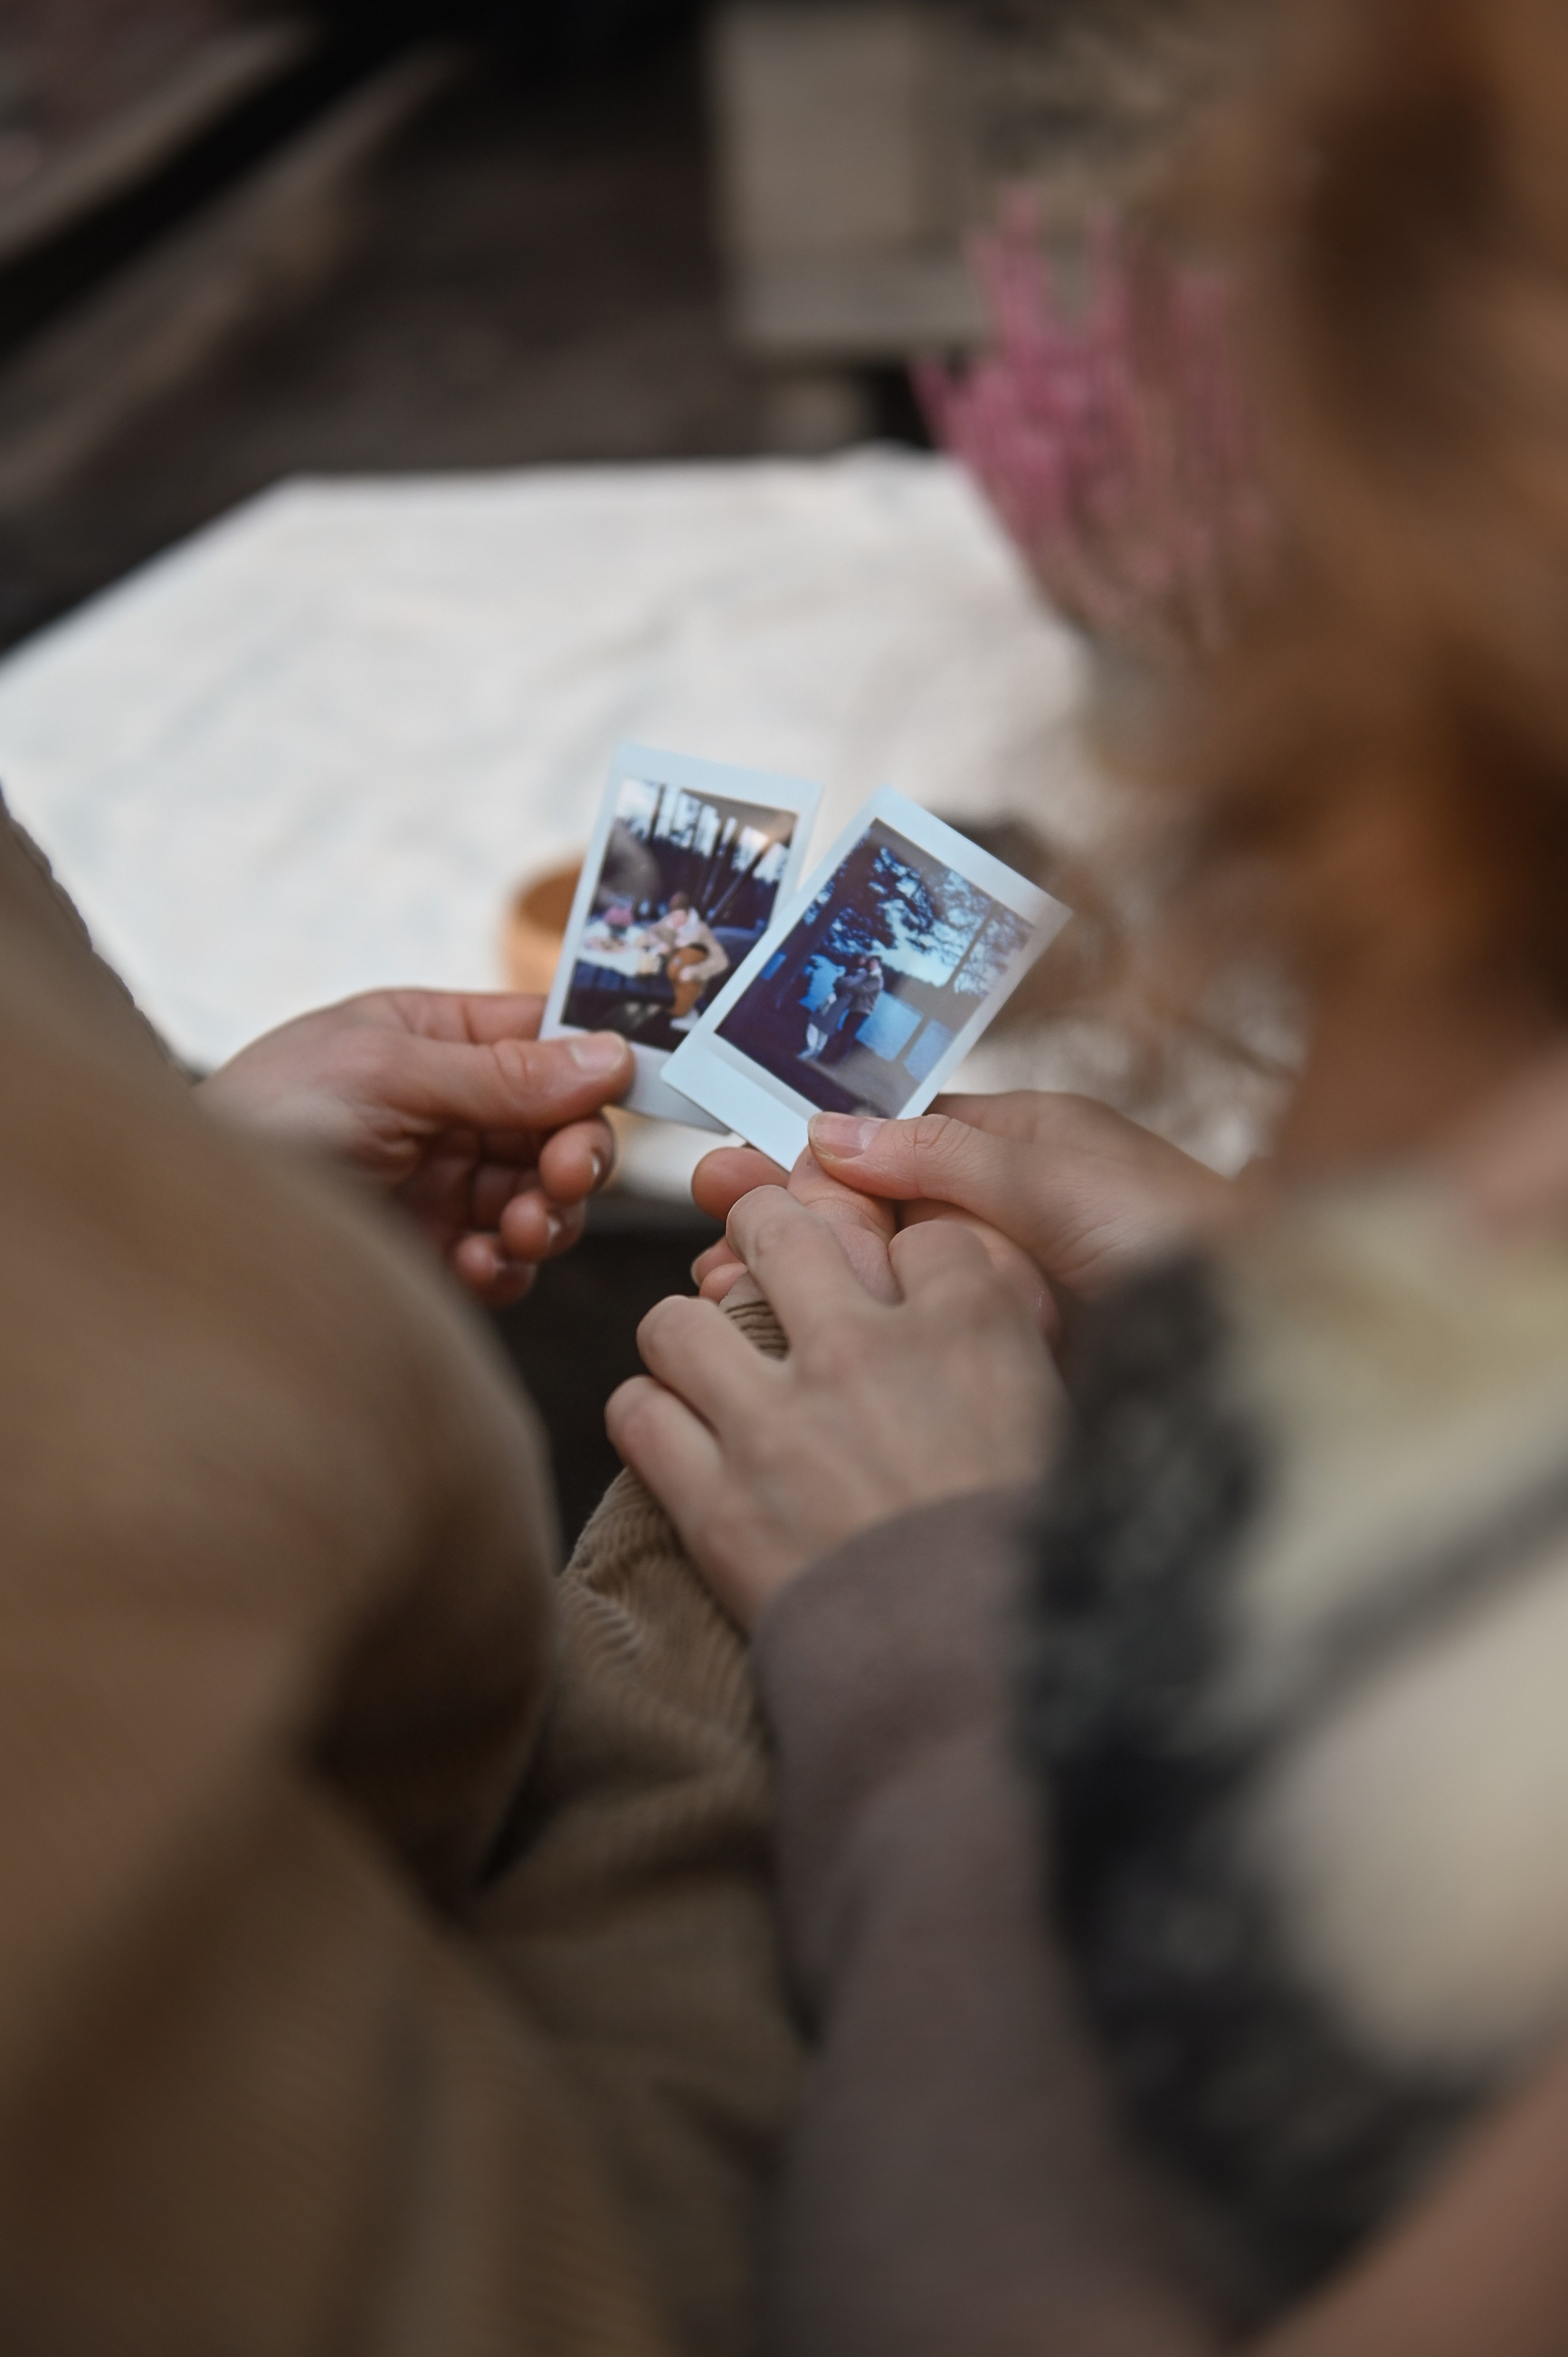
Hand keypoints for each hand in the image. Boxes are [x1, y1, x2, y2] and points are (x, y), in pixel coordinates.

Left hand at [198, 990, 631, 1305]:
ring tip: (517, 1230)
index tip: (621, 1096)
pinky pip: (508, 1259)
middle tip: (563, 1178)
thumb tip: (609, 1056)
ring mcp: (443, 1182)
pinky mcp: (435, 1251)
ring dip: (548, 1216)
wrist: (193, 1227)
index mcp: (432, 1036)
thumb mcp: (381, 1071)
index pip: (544, 1039)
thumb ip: (499, 1071)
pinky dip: (508, 1265)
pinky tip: (474, 1264)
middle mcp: (446, 1107)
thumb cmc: (264, 1118)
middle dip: (572, 1154)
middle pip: (560, 1126)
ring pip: (545, 1198)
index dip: (592, 1067)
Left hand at [608, 1188, 1059, 1625]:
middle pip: (777, 1229)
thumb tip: (983, 1313)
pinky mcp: (715, 1503)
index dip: (905, 1255)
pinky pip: (638, 1416)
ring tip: (702, 1357)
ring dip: (686, 1334)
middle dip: (762, 1227)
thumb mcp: (1067, 1433)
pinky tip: (675, 1430)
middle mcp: (860, 1353)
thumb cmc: (1035, 1567)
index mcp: (967, 1328)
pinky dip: (649, 1416)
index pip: (921, 1235)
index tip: (895, 1282)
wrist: (974, 1682)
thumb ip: (1018, 1355)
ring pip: (677, 1320)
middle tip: (760, 1253)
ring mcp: (775, 1425)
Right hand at [693, 1092, 1235, 1322]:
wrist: (1266, 1330)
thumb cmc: (1181, 1228)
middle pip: (872, 1222)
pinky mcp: (1008, 1362)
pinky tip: (796, 1368)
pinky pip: (917, 1352)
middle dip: (784, 1235)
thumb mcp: (1050, 1173)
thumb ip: (939, 1157)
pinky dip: (854, 1355)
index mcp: (1014, 1149)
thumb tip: (830, 1135)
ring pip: (883, 1291)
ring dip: (805, 1297)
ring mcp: (1002, 1294)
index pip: (887, 1147)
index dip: (806, 1165)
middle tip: (703, 1254)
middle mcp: (1001, 1218)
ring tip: (727, 1304)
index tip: (729, 1178)